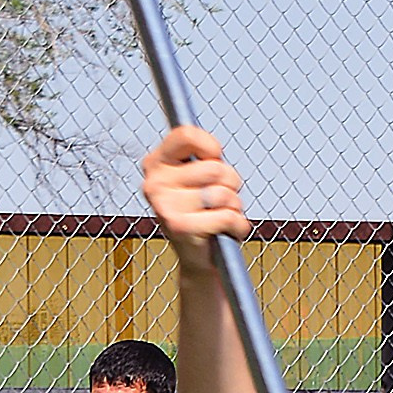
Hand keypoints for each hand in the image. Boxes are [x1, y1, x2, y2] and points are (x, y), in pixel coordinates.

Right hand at [141, 122, 250, 268]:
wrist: (199, 256)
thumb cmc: (203, 211)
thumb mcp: (199, 177)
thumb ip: (203, 157)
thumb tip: (214, 152)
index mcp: (155, 163)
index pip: (185, 135)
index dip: (210, 146)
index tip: (215, 158)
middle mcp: (154, 184)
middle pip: (215, 168)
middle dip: (230, 184)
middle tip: (219, 200)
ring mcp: (165, 206)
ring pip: (224, 193)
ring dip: (234, 207)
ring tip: (220, 216)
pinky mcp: (180, 228)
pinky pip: (227, 216)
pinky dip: (238, 225)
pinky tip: (227, 231)